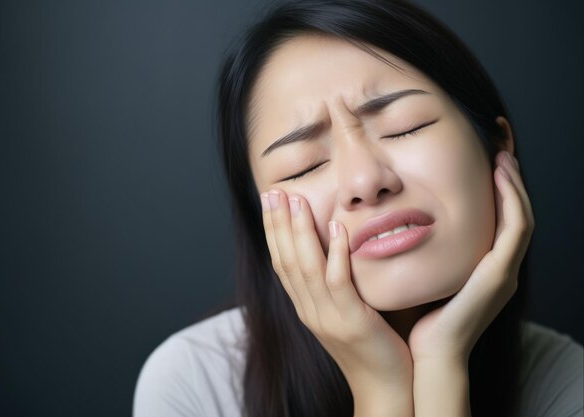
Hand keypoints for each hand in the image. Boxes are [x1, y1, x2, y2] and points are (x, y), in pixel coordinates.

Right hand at [260, 190, 412, 414]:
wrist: (386, 387)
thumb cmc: (373, 344)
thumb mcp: (346, 309)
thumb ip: (338, 281)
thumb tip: (338, 244)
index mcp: (306, 307)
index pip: (281, 263)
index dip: (273, 230)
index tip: (271, 201)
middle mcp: (309, 311)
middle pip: (286, 261)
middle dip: (278, 224)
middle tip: (273, 192)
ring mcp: (328, 318)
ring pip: (307, 268)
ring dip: (300, 231)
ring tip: (298, 200)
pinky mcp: (352, 322)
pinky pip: (339, 283)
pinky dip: (335, 253)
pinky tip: (336, 228)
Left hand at [407, 150, 534, 363]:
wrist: (426, 354)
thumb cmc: (417, 316)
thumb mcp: (421, 272)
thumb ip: (419, 248)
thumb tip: (395, 218)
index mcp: (483, 266)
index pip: (498, 217)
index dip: (497, 187)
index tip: (486, 156)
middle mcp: (499, 267)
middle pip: (515, 212)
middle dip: (511, 178)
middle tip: (501, 145)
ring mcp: (504, 271)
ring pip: (521, 217)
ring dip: (514, 184)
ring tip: (503, 154)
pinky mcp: (500, 275)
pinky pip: (515, 230)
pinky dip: (512, 201)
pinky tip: (500, 177)